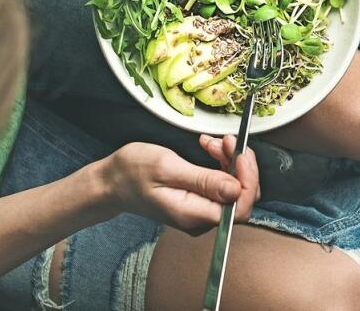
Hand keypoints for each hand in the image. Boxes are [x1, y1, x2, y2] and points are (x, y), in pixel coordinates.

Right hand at [97, 139, 259, 233]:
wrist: (111, 182)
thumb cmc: (131, 173)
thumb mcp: (166, 167)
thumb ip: (202, 180)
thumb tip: (235, 189)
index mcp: (193, 214)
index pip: (241, 207)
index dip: (248, 179)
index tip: (240, 153)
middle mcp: (200, 219)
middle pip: (241, 197)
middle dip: (239, 165)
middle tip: (226, 140)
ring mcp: (200, 212)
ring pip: (233, 188)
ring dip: (230, 161)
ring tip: (213, 142)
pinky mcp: (199, 202)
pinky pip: (222, 185)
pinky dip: (222, 163)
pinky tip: (210, 149)